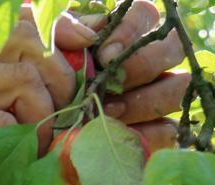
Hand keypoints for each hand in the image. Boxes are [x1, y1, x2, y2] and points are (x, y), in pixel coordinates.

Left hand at [0, 2, 186, 151]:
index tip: (104, 54)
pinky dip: (145, 133)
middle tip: (106, 84)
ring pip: (177, 88)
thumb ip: (60, 31)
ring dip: (144, 100)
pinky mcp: (156, 134)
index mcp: (124, 34)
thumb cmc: (44, 87)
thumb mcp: (45, 54)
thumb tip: (88, 34)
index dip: (131, 31)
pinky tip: (116, 135)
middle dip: (140, 66)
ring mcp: (156, 97)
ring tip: (108, 111)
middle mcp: (148, 62)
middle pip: (171, 49)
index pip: (146, 15)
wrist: (37, 139)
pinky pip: (168, 130)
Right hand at [0, 27, 53, 184]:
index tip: (82, 54)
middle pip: (26, 38)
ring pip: (20, 77)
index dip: (57, 30)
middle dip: (59, 77)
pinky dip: (15, 148)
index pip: (16, 19)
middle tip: (60, 120)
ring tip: (34, 150)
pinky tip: (9, 169)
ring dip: (41, 118)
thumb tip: (55, 125)